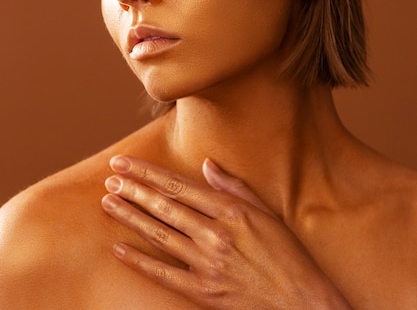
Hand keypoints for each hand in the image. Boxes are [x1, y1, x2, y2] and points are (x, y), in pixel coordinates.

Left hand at [102, 156, 351, 308]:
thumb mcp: (265, 211)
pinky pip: (164, 272)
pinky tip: (119, 249)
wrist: (301, 300)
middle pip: (165, 206)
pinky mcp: (203, 290)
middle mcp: (216, 233)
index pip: (179, 185)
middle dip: (133, 189)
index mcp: (231, 210)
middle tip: (110, 177)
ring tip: (109, 201)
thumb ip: (233, 186)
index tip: (126, 163)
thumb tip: (206, 164)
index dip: (148, 173)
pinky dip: (139, 260)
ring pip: (160, 234)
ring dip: (131, 216)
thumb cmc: (286, 253)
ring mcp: (208, 262)